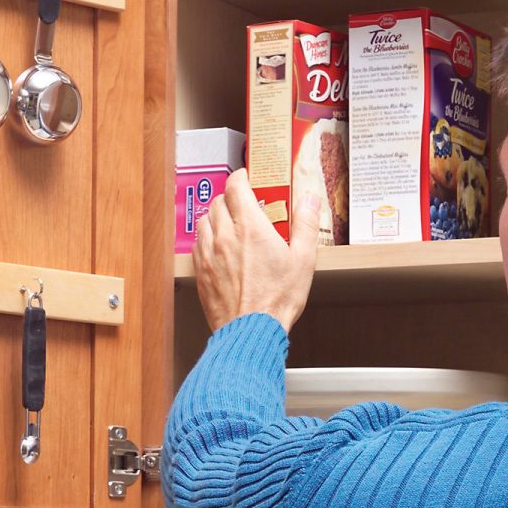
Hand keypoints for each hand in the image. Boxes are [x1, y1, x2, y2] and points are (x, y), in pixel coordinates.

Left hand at [193, 168, 321, 332]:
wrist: (251, 329)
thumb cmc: (277, 299)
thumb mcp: (303, 260)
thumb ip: (305, 225)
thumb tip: (309, 200)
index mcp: (250, 227)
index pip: (236, 187)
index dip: (241, 177)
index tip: (247, 177)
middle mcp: (224, 235)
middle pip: (219, 201)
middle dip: (231, 197)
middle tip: (243, 203)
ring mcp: (208, 253)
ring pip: (205, 220)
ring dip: (216, 216)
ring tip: (230, 223)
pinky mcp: (200, 270)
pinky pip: (198, 243)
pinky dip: (207, 237)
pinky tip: (219, 247)